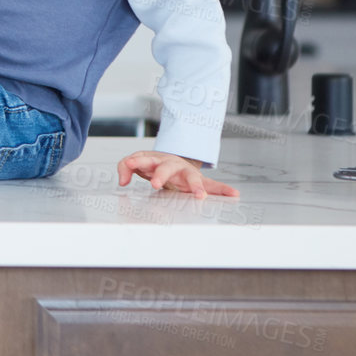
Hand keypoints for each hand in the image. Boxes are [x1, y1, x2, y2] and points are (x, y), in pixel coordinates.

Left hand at [116, 151, 239, 199]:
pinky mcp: (199, 181)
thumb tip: (121, 180)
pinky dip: (224, 190)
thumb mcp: (137, 163)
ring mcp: (187, 173)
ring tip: (200, 196)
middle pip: (166, 167)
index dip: (137, 163)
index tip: (130, 165)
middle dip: (160, 174)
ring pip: (193, 178)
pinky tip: (234, 194)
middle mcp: (173, 165)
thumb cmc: (154, 164)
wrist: (174, 162)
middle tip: (155, 183)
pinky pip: (214, 186)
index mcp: (156, 160)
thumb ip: (124, 168)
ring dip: (197, 186)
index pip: (145, 160)